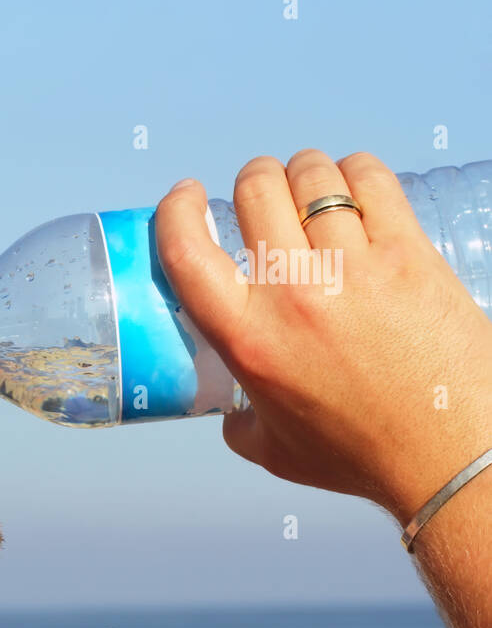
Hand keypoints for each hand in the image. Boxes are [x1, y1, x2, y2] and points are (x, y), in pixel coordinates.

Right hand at [156, 150, 491, 524]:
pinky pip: (371, 179)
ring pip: (314, 175)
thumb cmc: (364, 456)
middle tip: (265, 194)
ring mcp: (353, 269)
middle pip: (255, 189)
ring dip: (307, 172)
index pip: (187, 251)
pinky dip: (357, 171)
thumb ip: (240, 426)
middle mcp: (293, 296)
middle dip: (254, 179)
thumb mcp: (275, 450)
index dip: (177, 210)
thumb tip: (231, 415)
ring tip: (315, 190)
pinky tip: (358, 187)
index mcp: (248, 340)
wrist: (450, 454)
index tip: (186, 197)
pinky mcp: (407, 254)